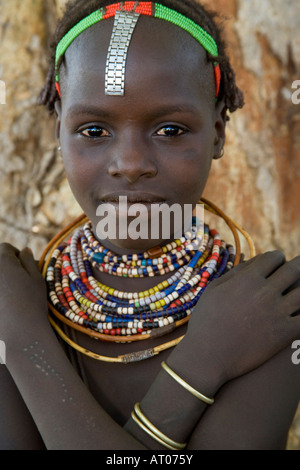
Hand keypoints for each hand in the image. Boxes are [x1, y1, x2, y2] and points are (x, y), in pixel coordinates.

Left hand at [0, 243, 48, 342]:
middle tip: (17, 279)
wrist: (19, 330)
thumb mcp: (36, 278)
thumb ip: (28, 260)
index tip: (23, 265)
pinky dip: (1, 292)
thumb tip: (24, 250)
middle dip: (6, 266)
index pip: (6, 248)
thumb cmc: (32, 302)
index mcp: (3, 260)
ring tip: (11, 292)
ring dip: (2, 280)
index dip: (16, 254)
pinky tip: (5, 302)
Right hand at [186, 251, 299, 382]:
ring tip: (299, 290)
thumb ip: (235, 272)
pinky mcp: (285, 333)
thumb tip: (252, 262)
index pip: (273, 258)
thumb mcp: (214, 290)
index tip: (278, 261)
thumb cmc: (205, 322)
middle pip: (293, 270)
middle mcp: (265, 292)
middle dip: (298, 265)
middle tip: (298, 267)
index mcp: (247, 279)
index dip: (277, 257)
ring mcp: (277, 312)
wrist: (208, 356)